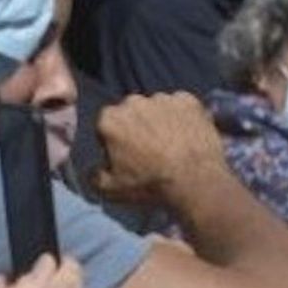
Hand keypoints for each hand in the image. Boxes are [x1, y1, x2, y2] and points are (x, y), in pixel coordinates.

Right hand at [93, 92, 226, 203]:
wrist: (194, 181)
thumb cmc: (149, 184)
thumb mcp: (109, 189)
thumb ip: (93, 174)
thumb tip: (94, 168)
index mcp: (110, 118)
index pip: (107, 124)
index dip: (115, 141)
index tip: (127, 155)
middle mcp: (134, 101)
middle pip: (132, 112)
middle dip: (137, 126)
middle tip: (151, 150)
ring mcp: (163, 98)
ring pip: (157, 107)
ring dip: (160, 120)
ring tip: (172, 144)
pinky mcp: (189, 100)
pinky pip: (181, 106)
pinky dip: (183, 117)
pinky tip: (187, 136)